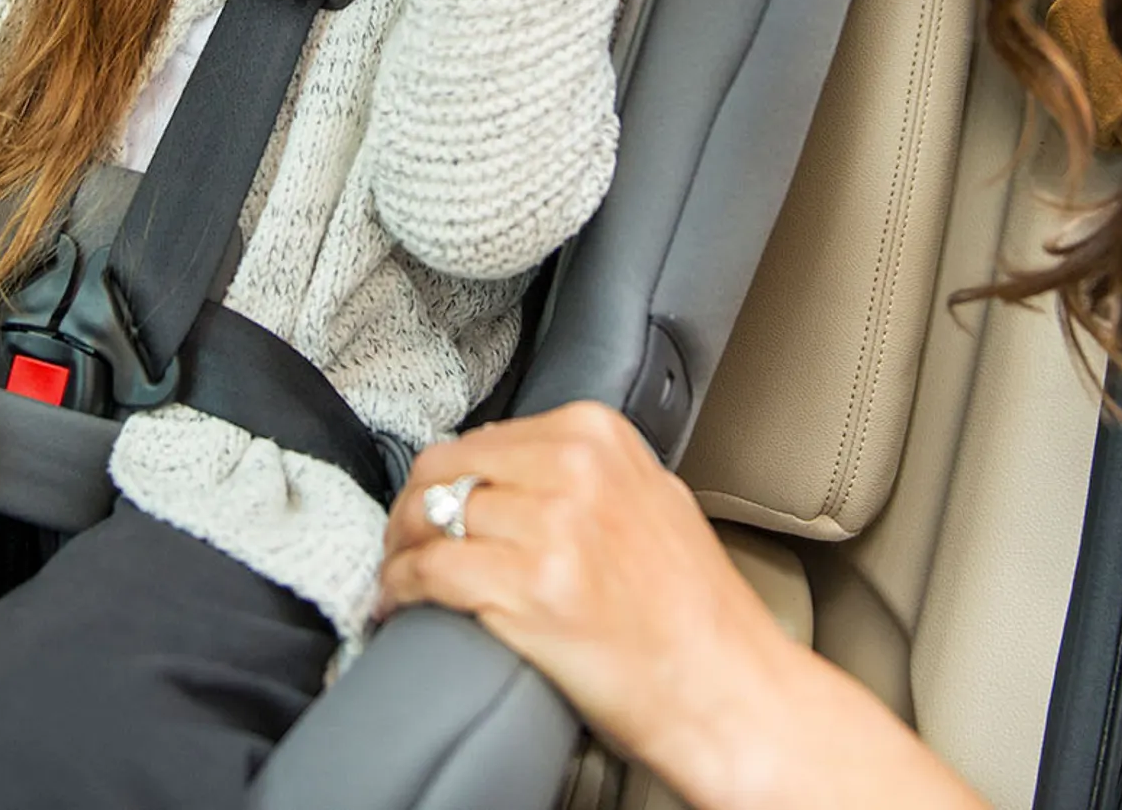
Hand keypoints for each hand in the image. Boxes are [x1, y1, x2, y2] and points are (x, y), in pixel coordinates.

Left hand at [379, 404, 793, 790]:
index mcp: (598, 434)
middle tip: (401, 542)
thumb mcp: (650, 496)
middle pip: (444, 471)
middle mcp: (574, 467)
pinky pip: (429, 573)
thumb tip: (506, 463)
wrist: (726, 687)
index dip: (443, 478)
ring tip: (396, 575)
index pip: (480, 438)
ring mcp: (551, 526)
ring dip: (401, 551)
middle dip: (410, 509)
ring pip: (429, 519)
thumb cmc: (695, 609)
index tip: (429, 505)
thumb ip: (584, 468)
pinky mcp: (529, 587)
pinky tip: (396, 603)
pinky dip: (399, 588)